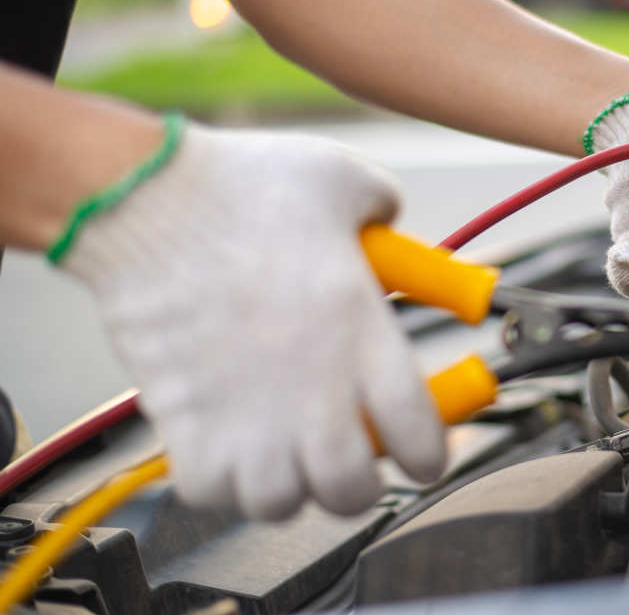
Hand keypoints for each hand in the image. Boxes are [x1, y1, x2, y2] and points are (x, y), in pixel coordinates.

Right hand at [59, 123, 444, 518]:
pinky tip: (230, 444)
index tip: (426, 451)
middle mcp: (311, 388)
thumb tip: (391, 221)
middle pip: (351, 490)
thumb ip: (384, 208)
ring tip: (287, 450)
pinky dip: (221, 481)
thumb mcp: (344, 179)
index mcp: (363, 334)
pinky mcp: (183, 419)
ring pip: (279, 502)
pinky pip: (208, 489)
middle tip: (351, 456)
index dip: (431, 453)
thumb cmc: (242, 185)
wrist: (145, 197)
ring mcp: (245, 413)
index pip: (419, 433)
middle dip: (358, 483)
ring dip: (288, 485)